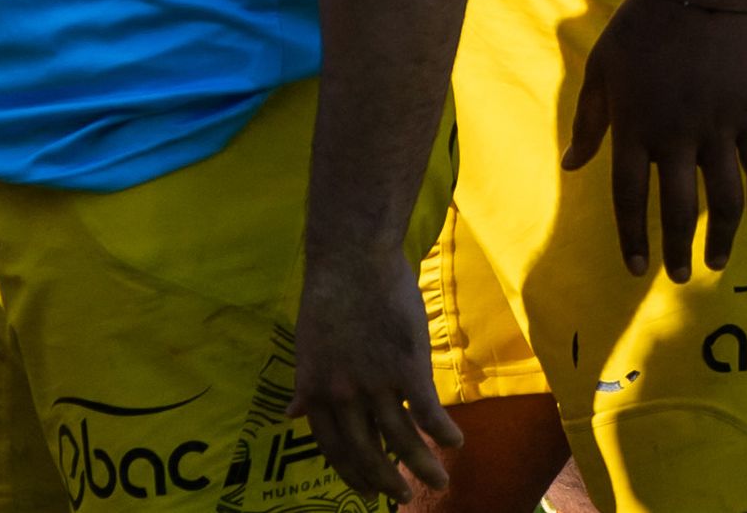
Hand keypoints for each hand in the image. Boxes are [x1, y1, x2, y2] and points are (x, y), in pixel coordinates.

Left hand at [292, 245, 460, 500]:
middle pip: (367, 454)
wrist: (351, 258)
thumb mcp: (306, 346)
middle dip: (387, 482)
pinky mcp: (407, 368)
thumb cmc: (330, 298)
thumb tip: (291, 414)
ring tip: (439, 481)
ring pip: (403, 441)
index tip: (366, 492)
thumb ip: (305, 385)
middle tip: (404, 497)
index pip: (332, 447)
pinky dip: (444, 433)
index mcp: (314, 388)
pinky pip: (428, 414)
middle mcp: (341, 394)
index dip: (351, 474)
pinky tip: (456, 442)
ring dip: (424, 466)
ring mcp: (374, 382)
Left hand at [563, 0, 746, 279]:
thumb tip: (572, 165)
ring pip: (725, 197)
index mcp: (634, 126)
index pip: (630, 195)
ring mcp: (717, 127)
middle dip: (678, 247)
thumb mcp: (600, 70)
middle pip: (679, 206)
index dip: (633, 234)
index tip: (636, 268)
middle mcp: (675, 135)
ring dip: (722, 236)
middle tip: (680, 277)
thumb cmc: (637, 29)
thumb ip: (590, 122)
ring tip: (717, 262)